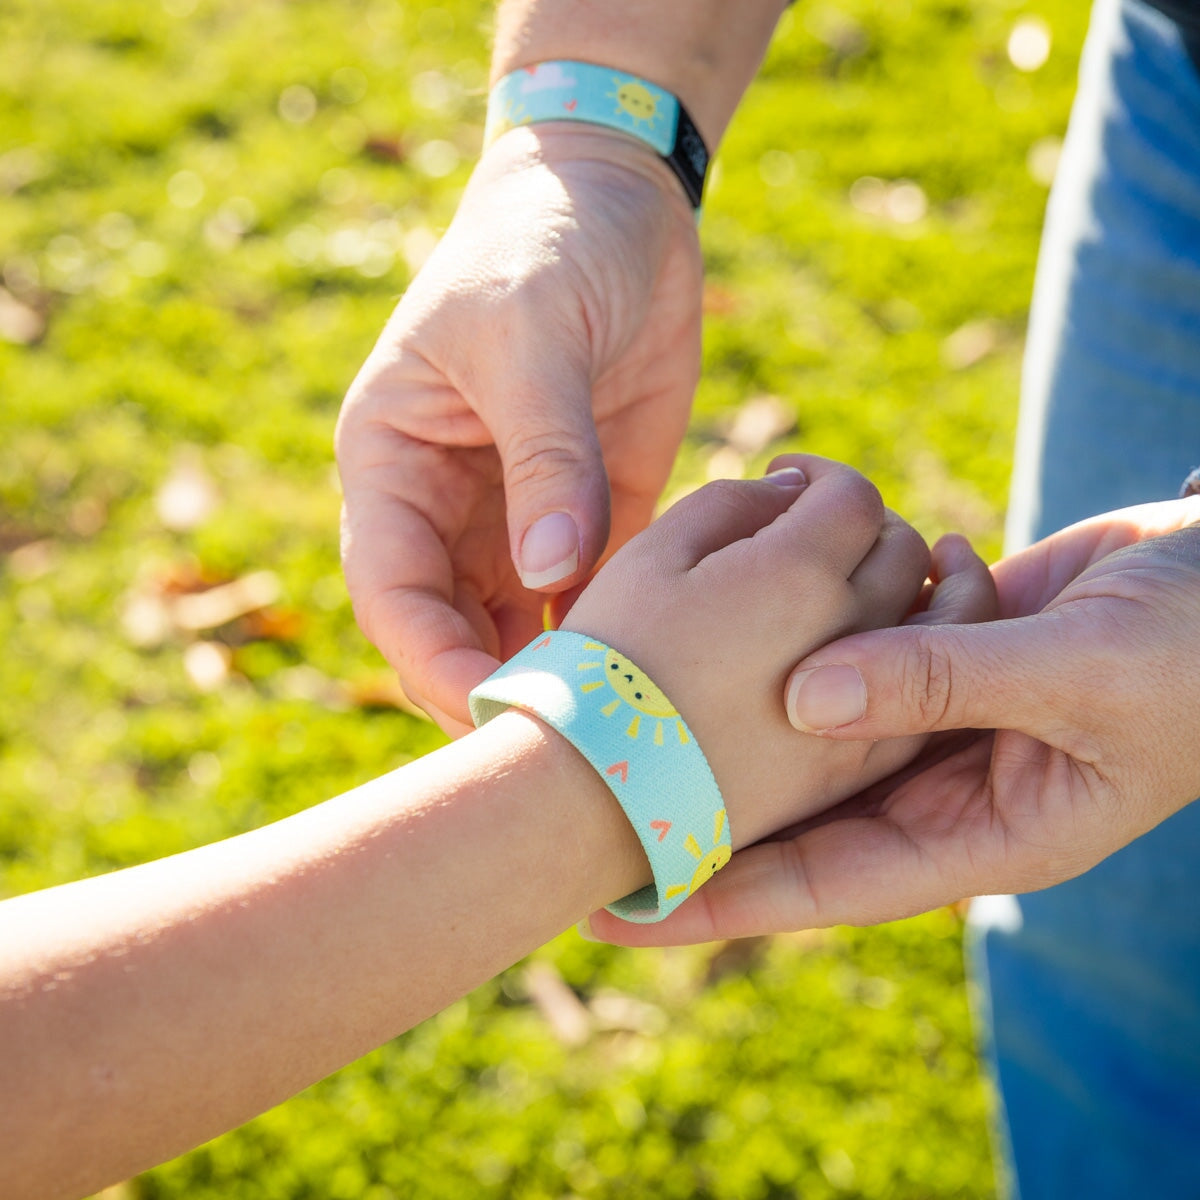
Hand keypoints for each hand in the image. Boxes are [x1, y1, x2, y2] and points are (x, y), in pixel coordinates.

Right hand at [336, 126, 702, 733]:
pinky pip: (595, 592)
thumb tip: (550, 575)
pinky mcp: (594, 511)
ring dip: (559, 677)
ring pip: (521, 622)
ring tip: (613, 735)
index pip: (391, 585)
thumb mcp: (530, 338)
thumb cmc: (544, 245)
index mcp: (395, 460)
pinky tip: (657, 676)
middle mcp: (448, 503)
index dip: (429, 655)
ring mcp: (521, 514)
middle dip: (494, 689)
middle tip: (560, 751)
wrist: (615, 200)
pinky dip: (617, 636)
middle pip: (452, 625)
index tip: (490, 707)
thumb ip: (541, 457)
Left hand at [590, 497, 1199, 943]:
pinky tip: (720, 628)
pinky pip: (849, 665)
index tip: (622, 909)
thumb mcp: (1078, 670)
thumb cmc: (1195, 645)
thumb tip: (801, 700)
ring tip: (631, 733)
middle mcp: (943, 785)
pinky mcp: (936, 662)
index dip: (722, 898)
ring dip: (735, 730)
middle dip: (704, 823)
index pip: (825, 881)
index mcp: (983, 829)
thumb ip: (944, 679)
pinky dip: (794, 645)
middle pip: (798, 820)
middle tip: (592, 823)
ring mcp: (936, 723)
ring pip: (814, 738)